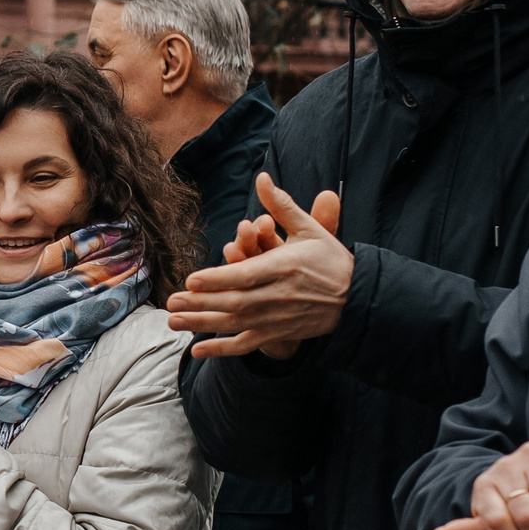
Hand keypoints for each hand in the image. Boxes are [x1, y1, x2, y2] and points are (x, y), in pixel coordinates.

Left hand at [168, 174, 350, 359]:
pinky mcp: (279, 333)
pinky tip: (198, 351)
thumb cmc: (330, 259)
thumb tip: (262, 177)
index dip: (219, 278)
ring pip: (236, 324)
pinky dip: (223, 350)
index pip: (247, 275)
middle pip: (235, 302)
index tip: (192, 280)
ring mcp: (278, 318)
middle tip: (171, 302)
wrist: (357, 297)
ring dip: (203, 325)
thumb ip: (281, 206)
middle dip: (201, 304)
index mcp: (284, 267)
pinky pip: (248, 344)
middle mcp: (279, 295)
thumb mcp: (310, 228)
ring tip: (173, 322)